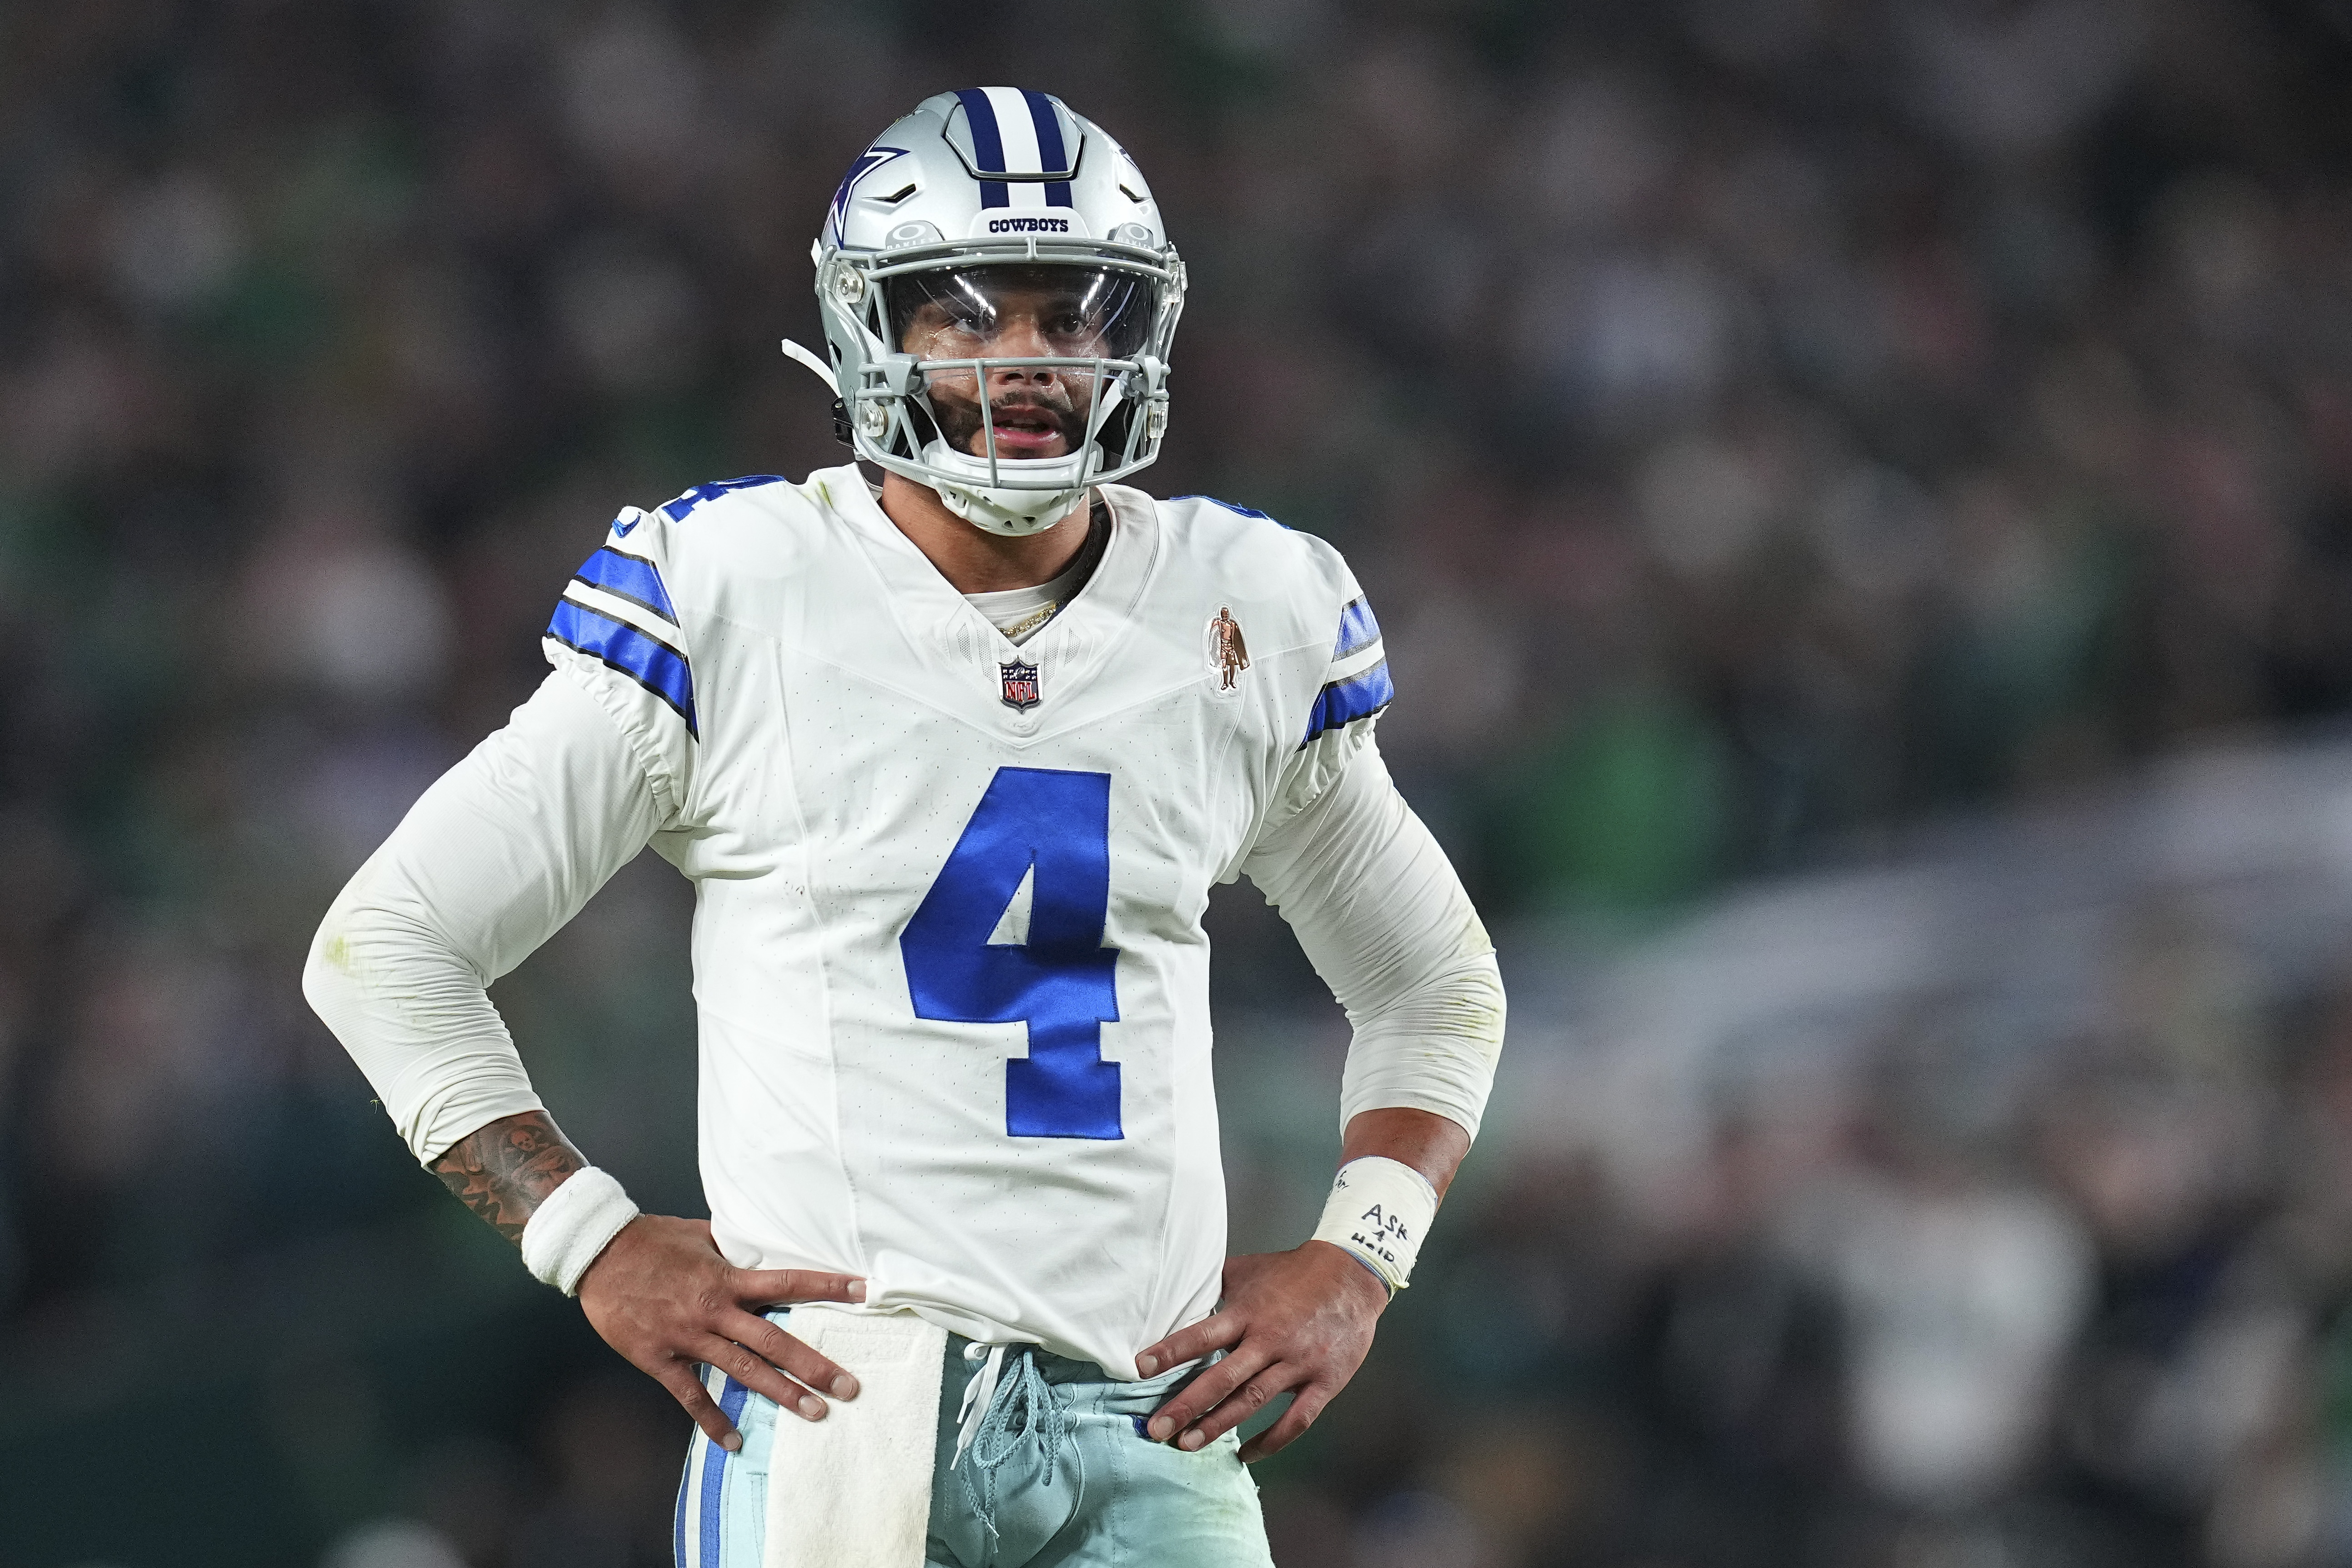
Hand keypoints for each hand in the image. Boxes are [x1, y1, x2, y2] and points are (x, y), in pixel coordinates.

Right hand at [576, 1213, 867, 1450]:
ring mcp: (688, 1338)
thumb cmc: (651, 1240)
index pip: (788, 1282)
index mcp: (727, 1278)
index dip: (828, 1286)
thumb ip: (733, 1249)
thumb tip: (760, 1249)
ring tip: (816, 1413)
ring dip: (781, 1394)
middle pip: (775, 1340)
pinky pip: (692, 1397)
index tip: (864, 1291)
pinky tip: (735, 1441)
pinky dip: (714, 1421)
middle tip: (849, 1387)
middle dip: (815, 1365)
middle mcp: (714, 1310)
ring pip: (743, 1371)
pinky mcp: (660, 1360)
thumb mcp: (700, 1235)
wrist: (599, 1254)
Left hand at [1133, 1240, 1387, 1462]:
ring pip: (1253, 1401)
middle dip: (1187, 1405)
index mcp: (1249, 1311)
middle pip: (1223, 1377)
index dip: (1171, 1352)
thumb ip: (1215, 1285)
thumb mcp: (1249, 1269)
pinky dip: (1271, 1441)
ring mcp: (1298, 1363)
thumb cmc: (1294, 1272)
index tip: (1141, 1369)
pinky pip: (1296, 1420)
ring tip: (1186, 1445)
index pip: (1203, 1334)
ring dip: (1218, 1425)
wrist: (1353, 1275)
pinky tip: (1246, 1454)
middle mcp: (1270, 1339)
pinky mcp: (1324, 1382)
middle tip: (1156, 1429)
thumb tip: (1176, 1292)